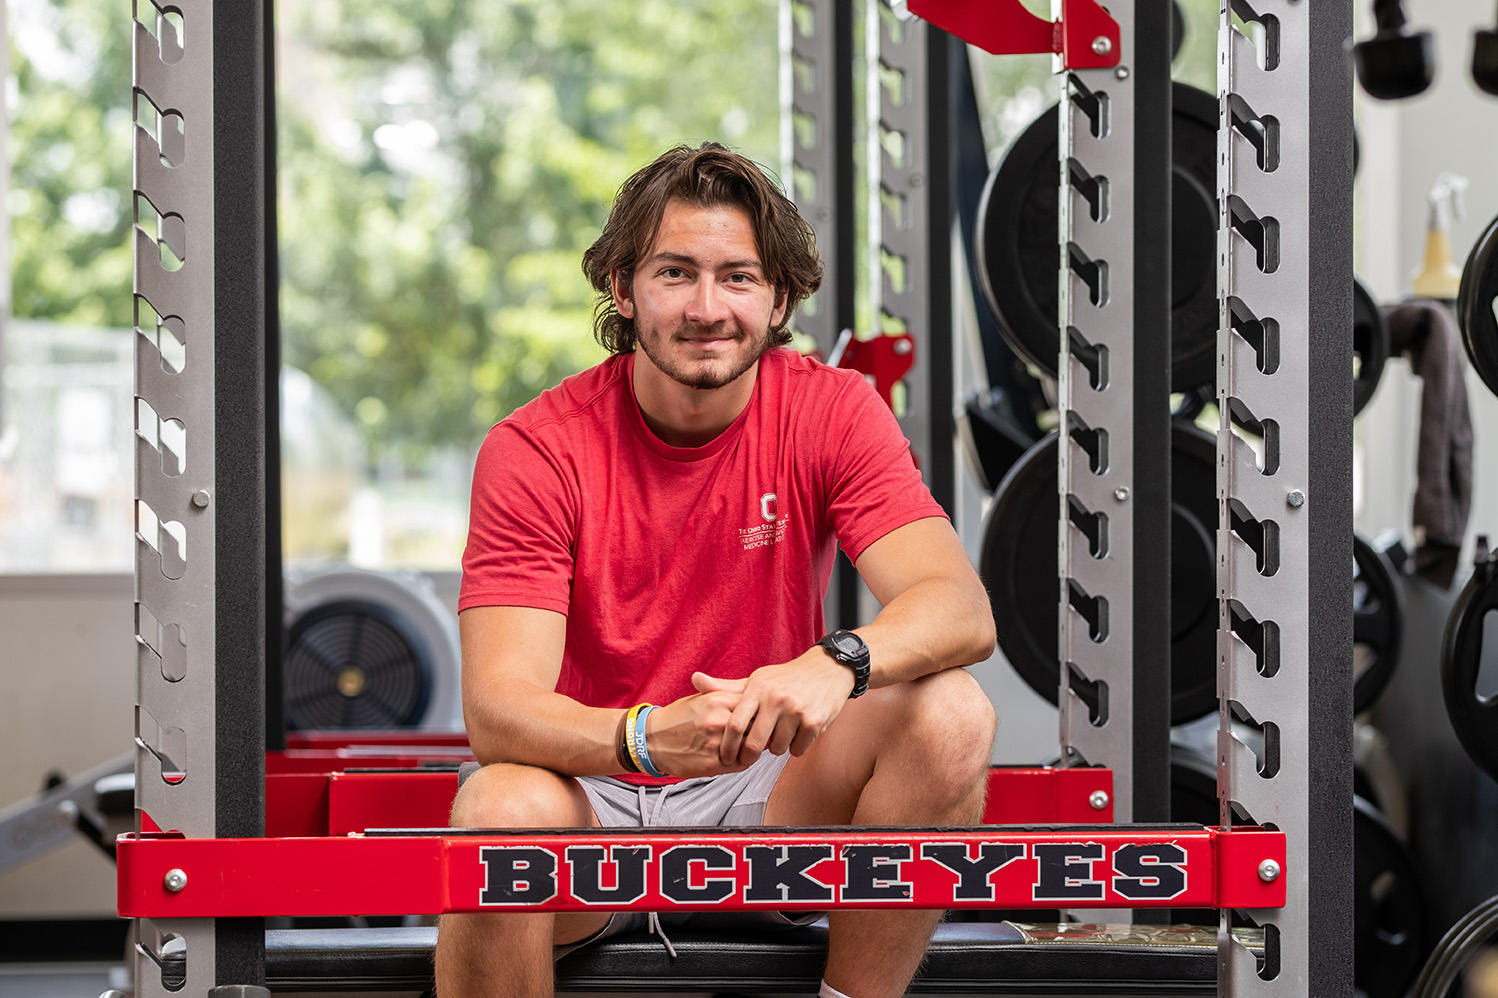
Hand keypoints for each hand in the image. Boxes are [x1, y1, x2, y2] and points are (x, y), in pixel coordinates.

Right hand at [642, 688, 753, 778]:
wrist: (650, 739)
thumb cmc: (678, 717)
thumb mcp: (701, 697)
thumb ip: (727, 695)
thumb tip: (755, 696)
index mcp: (717, 700)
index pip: (755, 704)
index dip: (761, 710)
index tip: (763, 714)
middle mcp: (718, 721)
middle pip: (757, 726)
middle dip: (760, 729)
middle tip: (762, 731)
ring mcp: (715, 744)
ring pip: (751, 747)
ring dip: (753, 747)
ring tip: (750, 745)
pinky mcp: (712, 764)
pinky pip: (740, 764)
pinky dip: (743, 761)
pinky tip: (738, 756)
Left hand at [692, 649, 855, 766]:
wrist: (828, 670)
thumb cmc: (785, 678)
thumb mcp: (756, 680)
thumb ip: (725, 687)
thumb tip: (694, 680)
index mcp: (758, 688)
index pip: (734, 724)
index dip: (727, 746)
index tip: (725, 757)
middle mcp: (776, 698)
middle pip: (754, 743)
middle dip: (748, 756)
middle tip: (748, 759)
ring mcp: (796, 710)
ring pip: (777, 749)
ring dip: (776, 749)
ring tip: (778, 735)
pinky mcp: (814, 721)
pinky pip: (797, 749)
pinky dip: (796, 747)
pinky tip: (797, 733)